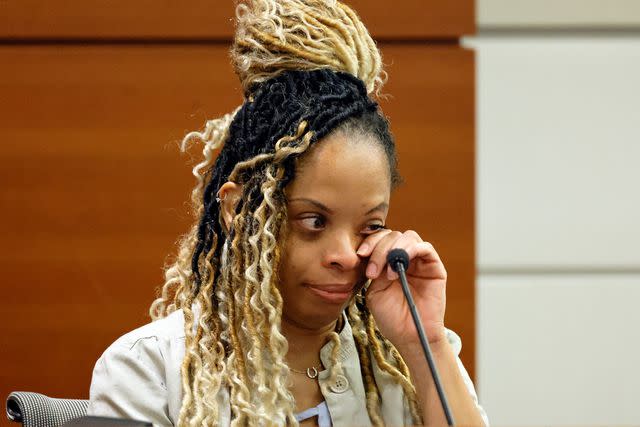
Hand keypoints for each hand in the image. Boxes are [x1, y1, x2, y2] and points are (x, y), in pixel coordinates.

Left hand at [357, 229, 446, 349]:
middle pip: (392, 235)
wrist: (410, 337)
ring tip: (386, 274)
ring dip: (393, 250)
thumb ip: (375, 269)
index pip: (380, 239)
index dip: (370, 242)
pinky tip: (398, 269)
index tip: (359, 254)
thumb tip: (374, 251)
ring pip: (408, 237)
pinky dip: (410, 251)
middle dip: (378, 248)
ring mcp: (421, 261)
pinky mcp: (435, 267)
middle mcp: (405, 258)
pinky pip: (425, 248)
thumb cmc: (392, 317)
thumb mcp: (375, 291)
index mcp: (389, 262)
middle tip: (371, 270)